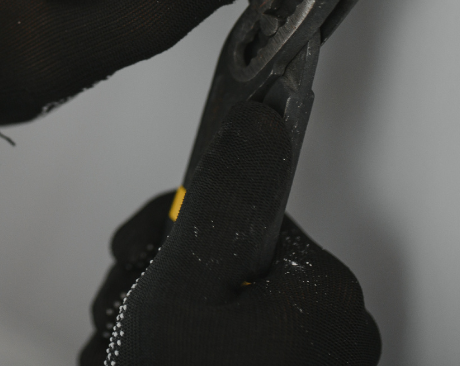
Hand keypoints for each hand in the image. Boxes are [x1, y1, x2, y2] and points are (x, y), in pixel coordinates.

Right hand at [80, 101, 380, 365]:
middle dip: (158, 280)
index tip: (142, 250)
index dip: (172, 228)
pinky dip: (180, 347)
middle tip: (129, 312)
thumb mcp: (187, 282)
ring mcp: (310, 364)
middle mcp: (330, 328)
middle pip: (223, 258)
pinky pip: (227, 343)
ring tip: (131, 351)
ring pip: (215, 305)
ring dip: (157, 318)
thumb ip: (219, 197)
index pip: (239, 210)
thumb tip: (260, 119)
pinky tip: (148, 362)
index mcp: (322, 291)